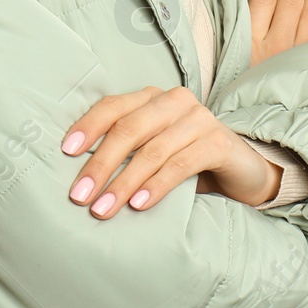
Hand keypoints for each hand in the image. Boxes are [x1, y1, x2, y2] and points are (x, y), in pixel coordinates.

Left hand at [60, 85, 283, 216]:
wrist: (241, 172)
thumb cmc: (185, 162)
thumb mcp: (151, 152)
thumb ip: (124, 152)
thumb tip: (78, 177)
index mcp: (152, 98)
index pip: (113, 106)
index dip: (88, 127)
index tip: (65, 153)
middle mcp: (175, 101)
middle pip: (129, 128)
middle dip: (100, 164)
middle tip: (79, 196)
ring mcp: (200, 119)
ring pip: (153, 150)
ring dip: (124, 182)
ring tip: (103, 209)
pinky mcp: (219, 142)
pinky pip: (182, 164)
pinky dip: (157, 185)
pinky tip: (140, 205)